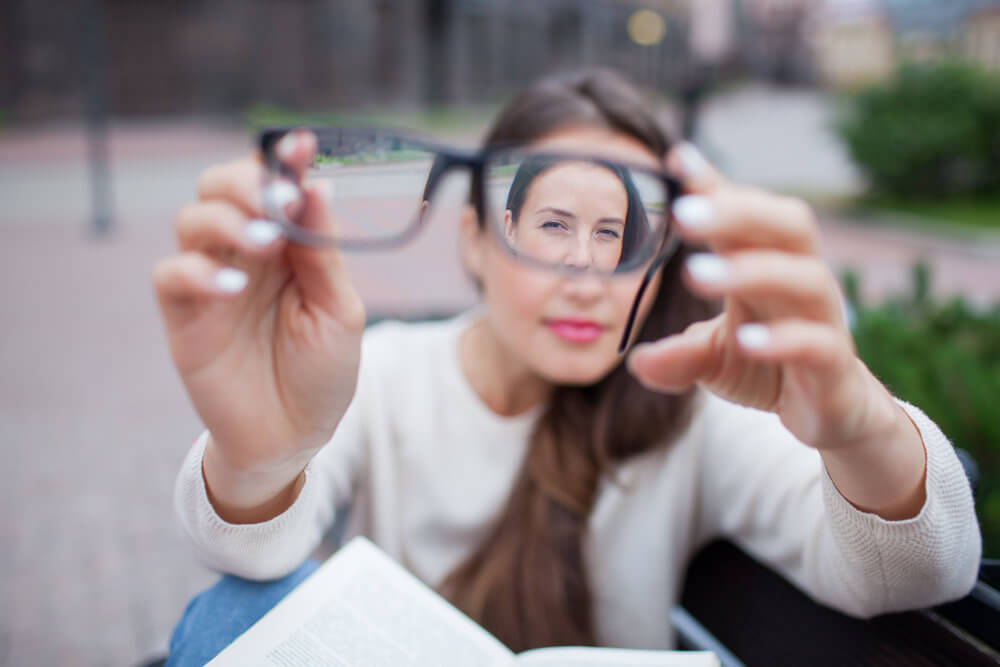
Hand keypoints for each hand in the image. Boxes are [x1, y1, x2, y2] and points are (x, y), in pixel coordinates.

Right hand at [153, 130, 364, 480]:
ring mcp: (212, 281)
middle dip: (247, 182)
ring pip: (192, 220)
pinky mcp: (185, 316)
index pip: (275, 186)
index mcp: (288, 246)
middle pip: (221, 187)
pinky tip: (233, 286)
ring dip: (228, 220)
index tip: (303, 143)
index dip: (284, 160)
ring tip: (266, 243)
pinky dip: (198, 271)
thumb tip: (318, 184)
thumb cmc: (321, 371)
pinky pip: (171, 275)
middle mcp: (245, 253)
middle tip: (280, 200)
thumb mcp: (338, 310)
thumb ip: (323, 252)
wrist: (294, 436)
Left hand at [627, 144, 901, 453]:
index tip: (676, 161)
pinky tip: (747, 339)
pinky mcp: (835, 364)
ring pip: (804, 277)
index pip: (744, 214)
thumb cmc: (768, 365)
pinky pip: (817, 342)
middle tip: (683, 215)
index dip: (713, 185)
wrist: (830, 413)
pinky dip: (783, 338)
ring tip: (696, 274)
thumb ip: (677, 354)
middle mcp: (799, 280)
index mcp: (766, 264)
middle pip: (784, 225)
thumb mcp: (713, 357)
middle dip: (736, 212)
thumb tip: (635, 361)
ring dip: (751, 271)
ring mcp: (823, 319)